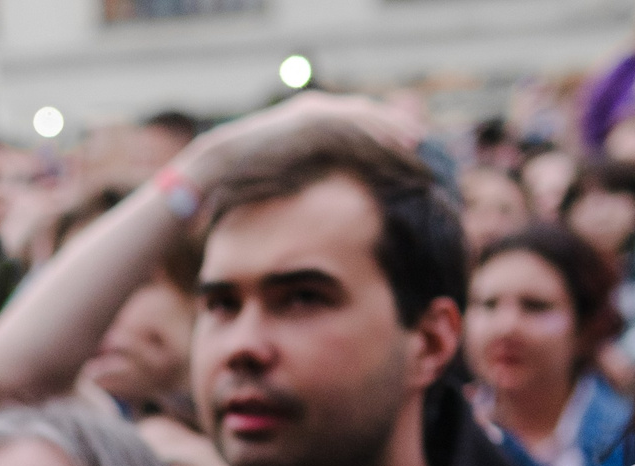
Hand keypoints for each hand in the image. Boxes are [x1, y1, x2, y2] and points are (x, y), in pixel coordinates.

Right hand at [176, 91, 425, 193]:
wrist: (215, 171)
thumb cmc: (244, 180)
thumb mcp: (284, 172)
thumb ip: (308, 170)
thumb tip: (325, 186)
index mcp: (307, 118)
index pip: (352, 121)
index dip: (380, 131)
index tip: (404, 145)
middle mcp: (313, 109)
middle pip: (364, 114)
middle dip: (393, 126)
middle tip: (419, 140)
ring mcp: (311, 113)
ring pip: (362, 118)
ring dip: (390, 130)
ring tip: (415, 143)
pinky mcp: (309, 123)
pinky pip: (350, 129)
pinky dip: (374, 137)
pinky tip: (393, 148)